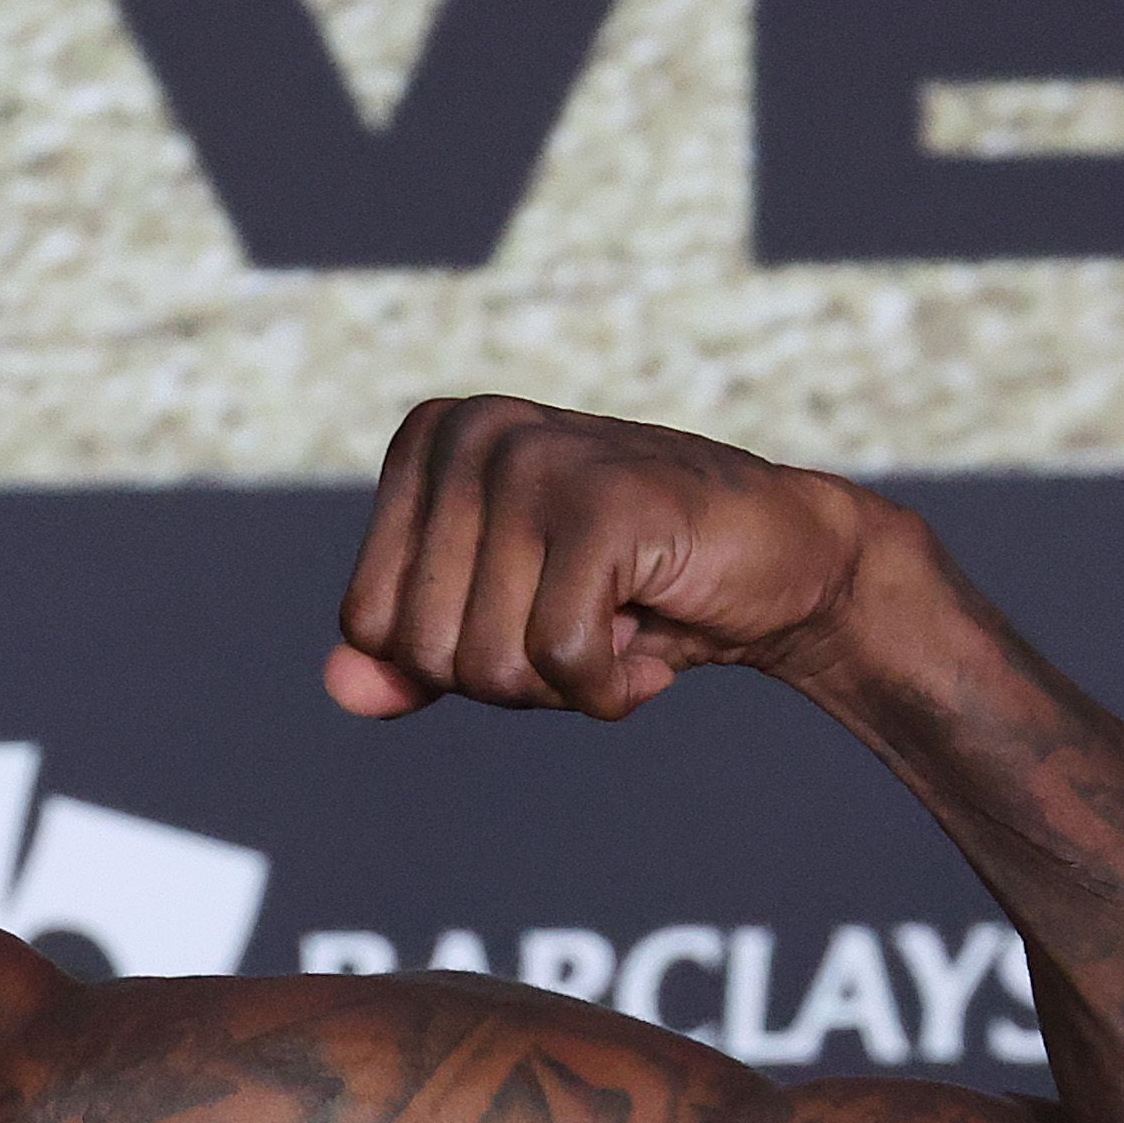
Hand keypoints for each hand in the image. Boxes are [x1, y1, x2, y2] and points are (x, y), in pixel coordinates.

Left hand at [323, 397, 878, 720]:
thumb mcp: (503, 621)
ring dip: (565, 686)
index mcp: (431, 443)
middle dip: (510, 681)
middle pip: (424, 650)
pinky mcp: (603, 502)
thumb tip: (338, 688)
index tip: (530, 618)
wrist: (785, 561)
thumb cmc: (634, 590)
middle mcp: (472, 433)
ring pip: (489, 664)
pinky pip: (562, 659)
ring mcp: (535, 459)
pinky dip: (611, 690)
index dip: (451, 663)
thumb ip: (411, 656)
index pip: (368, 624)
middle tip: (586, 627)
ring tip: (623, 621)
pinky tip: (652, 642)